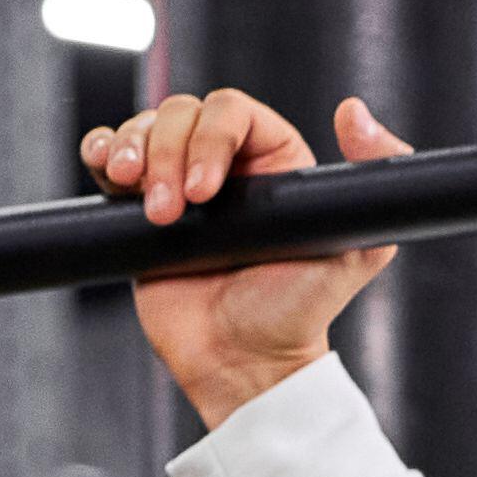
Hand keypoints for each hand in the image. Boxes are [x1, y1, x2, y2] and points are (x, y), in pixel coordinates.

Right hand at [87, 88, 408, 426]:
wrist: (243, 365)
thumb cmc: (298, 314)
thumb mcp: (358, 249)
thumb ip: (375, 179)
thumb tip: (353, 111)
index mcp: (274, 161)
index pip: (232, 112)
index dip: (211, 137)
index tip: (205, 191)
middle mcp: (226, 166)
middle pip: (181, 114)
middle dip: (166, 152)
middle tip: (169, 212)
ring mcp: (178, 186)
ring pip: (145, 129)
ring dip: (131, 148)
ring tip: (132, 192)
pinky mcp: (138, 213)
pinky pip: (112, 161)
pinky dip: (101, 151)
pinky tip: (105, 169)